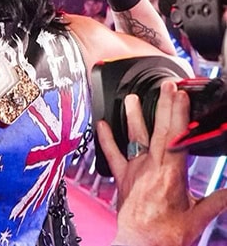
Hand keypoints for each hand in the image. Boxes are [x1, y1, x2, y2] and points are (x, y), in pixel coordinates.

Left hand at [97, 81, 226, 245]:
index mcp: (171, 174)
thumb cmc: (167, 235)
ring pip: (134, 137)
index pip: (177, 137)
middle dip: (164, 105)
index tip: (181, 95)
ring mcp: (135, 170)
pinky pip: (112, 154)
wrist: (140, 244)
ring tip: (132, 97)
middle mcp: (151, 167)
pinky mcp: (122, 177)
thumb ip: (217, 200)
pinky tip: (100, 123)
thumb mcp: (199, 217)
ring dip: (134, 116)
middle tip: (167, 85)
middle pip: (159, 130)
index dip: (179, 114)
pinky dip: (105, 138)